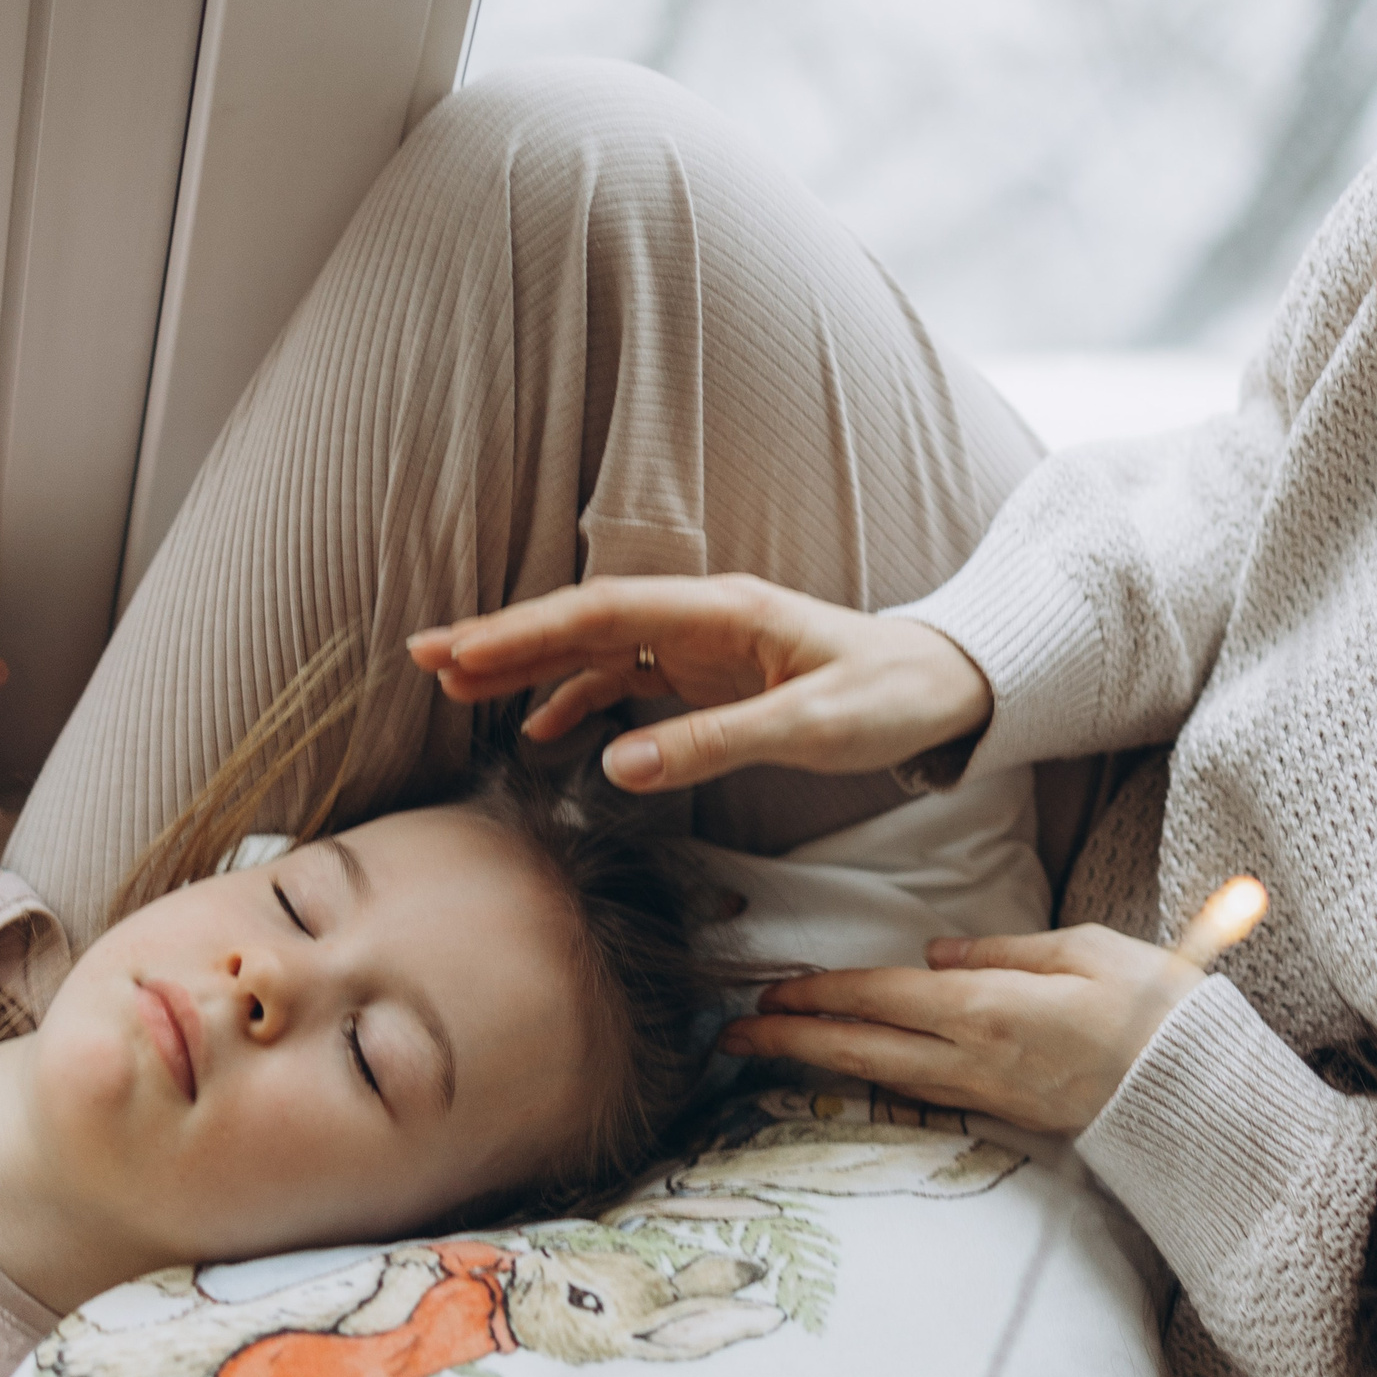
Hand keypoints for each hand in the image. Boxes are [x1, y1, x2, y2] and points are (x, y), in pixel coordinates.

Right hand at [404, 574, 992, 792]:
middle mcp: (705, 618)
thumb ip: (716, 743)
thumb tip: (617, 764)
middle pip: (586, 622)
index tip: (460, 652)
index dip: (526, 633)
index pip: (604, 615)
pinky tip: (546, 729)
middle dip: (506, 639)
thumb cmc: (892, 697)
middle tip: (426, 661)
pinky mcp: (715, 675)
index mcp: (724, 612)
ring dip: (534, 668)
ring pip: (600, 649)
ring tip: (460, 691)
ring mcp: (706, 645)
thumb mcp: (811, 728)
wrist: (951, 687)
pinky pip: (631, 678)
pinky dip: (583, 698)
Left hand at [715, 925, 1206, 1135]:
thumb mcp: (1082, 947)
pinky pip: (920, 1095)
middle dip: (790, 1043)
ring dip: (822, 1064)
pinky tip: (852, 1072)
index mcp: (988, 1007)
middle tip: (731, 1039)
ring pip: (881, 1078)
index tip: (768, 992)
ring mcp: (986, 1094)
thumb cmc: (1152, 1006)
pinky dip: (872, 1082)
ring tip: (772, 1052)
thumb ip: (1003, 950)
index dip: (818, 995)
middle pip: (861, 1050)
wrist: (1199, 1092)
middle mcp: (974, 1057)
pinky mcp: (1003, 1113)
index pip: (880, 997)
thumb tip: (935, 955)